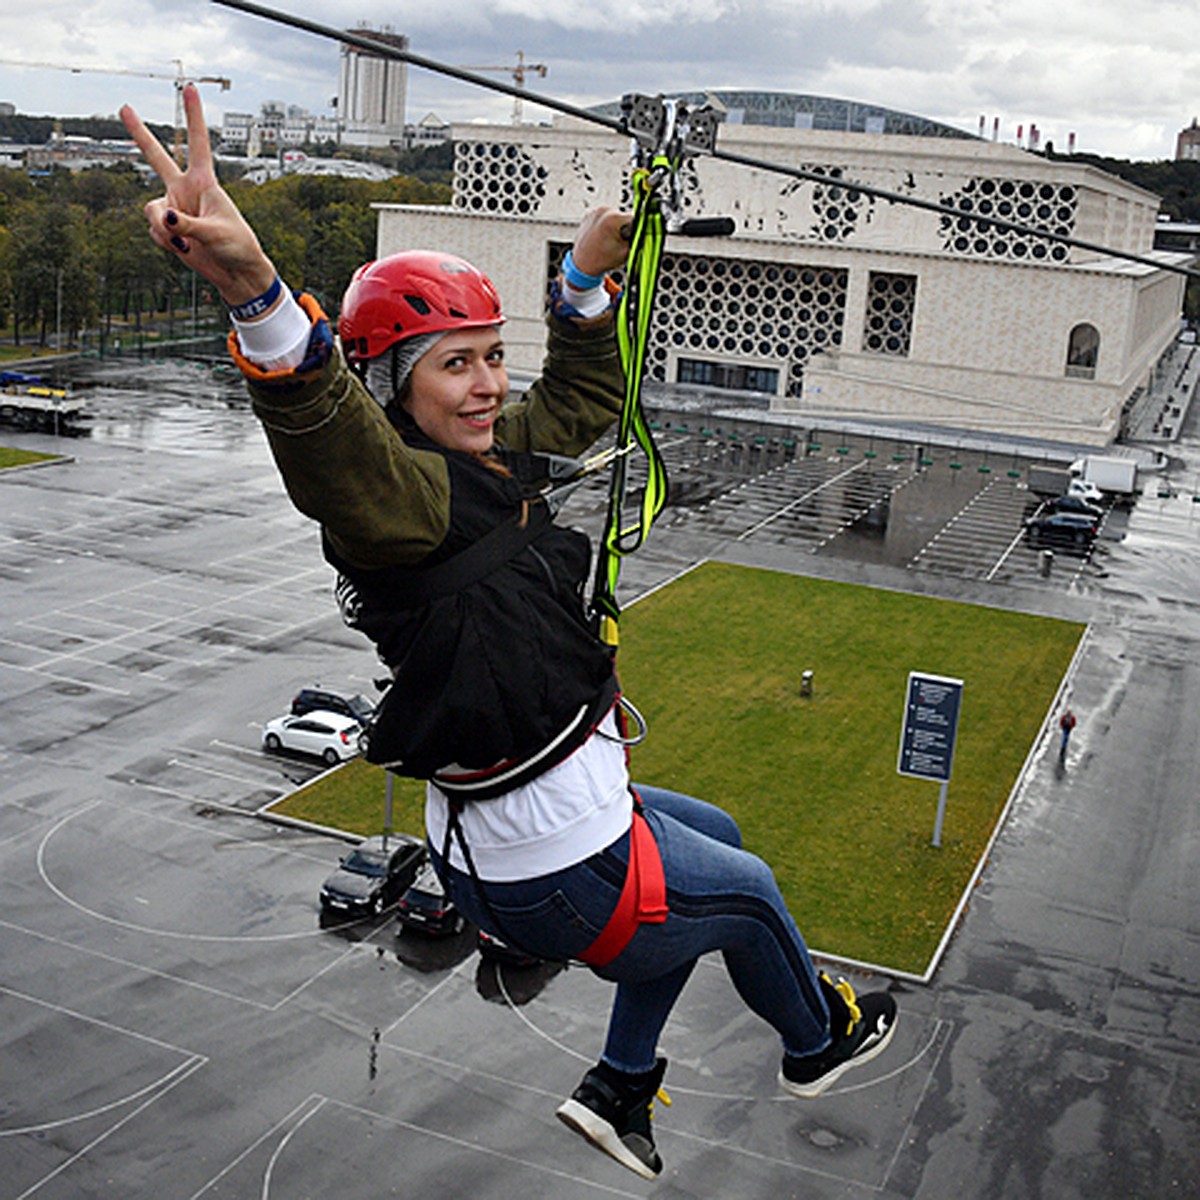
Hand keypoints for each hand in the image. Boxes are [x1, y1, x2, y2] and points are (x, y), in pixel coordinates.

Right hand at [120, 84, 276, 305]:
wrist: (236, 274)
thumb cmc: (237, 247)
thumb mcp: (216, 234)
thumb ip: (187, 225)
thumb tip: (166, 218)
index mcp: (205, 183)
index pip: (198, 144)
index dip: (194, 116)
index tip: (190, 88)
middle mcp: (185, 190)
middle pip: (157, 158)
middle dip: (140, 134)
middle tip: (124, 107)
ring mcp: (175, 208)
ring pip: (151, 210)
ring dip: (163, 230)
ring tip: (185, 244)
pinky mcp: (168, 229)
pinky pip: (155, 232)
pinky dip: (166, 244)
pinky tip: (184, 250)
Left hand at [569, 206, 632, 277]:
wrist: (583, 264)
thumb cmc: (602, 260)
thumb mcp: (626, 252)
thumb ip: (639, 238)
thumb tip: (649, 228)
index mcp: (612, 218)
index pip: (635, 218)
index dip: (636, 229)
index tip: (632, 237)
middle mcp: (603, 210)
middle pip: (624, 216)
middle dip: (625, 228)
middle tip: (617, 242)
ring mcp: (595, 211)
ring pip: (615, 216)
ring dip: (616, 226)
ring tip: (608, 240)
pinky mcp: (590, 213)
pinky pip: (605, 217)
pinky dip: (606, 225)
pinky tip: (602, 237)